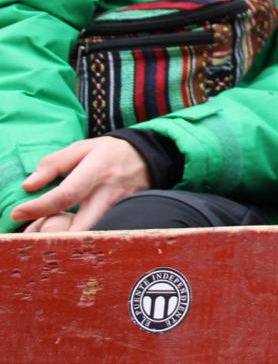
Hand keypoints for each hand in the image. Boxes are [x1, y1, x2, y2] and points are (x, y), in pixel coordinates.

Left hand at [11, 137, 151, 231]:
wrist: (151, 157)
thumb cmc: (111, 152)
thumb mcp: (82, 148)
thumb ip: (53, 164)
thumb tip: (29, 186)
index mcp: (97, 170)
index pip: (66, 194)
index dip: (39, 207)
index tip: (17, 213)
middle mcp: (109, 194)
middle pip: (80, 227)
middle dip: (53, 235)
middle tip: (33, 232)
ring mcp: (118, 210)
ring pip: (89, 237)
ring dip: (64, 238)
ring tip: (47, 230)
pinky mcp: (123, 219)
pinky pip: (97, 235)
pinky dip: (78, 237)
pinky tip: (66, 230)